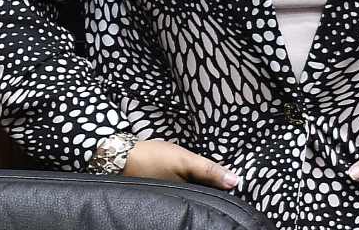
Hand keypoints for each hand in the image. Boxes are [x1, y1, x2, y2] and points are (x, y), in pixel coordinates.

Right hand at [123, 139, 239, 189]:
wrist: (121, 156)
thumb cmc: (153, 159)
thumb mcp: (185, 161)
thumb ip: (209, 171)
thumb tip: (235, 181)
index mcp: (188, 197)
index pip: (214, 198)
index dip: (225, 190)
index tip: (237, 182)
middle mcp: (181, 201)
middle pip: (205, 195)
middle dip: (215, 189)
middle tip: (227, 178)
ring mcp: (173, 195)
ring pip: (195, 192)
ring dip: (203, 185)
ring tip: (213, 177)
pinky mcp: (166, 190)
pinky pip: (185, 188)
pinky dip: (191, 183)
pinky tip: (192, 177)